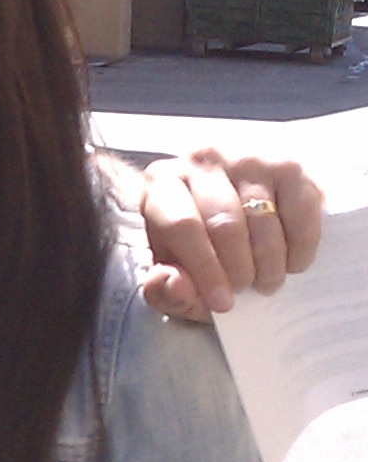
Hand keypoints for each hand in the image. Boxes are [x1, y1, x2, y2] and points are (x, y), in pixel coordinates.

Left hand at [136, 148, 323, 322]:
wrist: (232, 209)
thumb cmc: (194, 247)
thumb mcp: (172, 275)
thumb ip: (163, 289)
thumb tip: (173, 283)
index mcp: (161, 185)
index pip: (183, 226)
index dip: (205, 270)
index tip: (223, 303)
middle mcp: (202, 160)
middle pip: (226, 224)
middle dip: (240, 271)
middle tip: (245, 291)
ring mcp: (247, 158)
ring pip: (263, 221)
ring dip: (270, 264)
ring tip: (266, 281)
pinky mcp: (287, 165)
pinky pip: (301, 211)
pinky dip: (301, 246)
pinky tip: (291, 263)